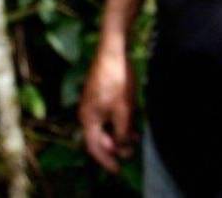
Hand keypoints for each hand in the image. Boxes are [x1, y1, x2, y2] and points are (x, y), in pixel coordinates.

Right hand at [79, 44, 137, 173]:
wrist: (113, 51)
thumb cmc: (117, 80)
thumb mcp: (123, 110)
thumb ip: (122, 133)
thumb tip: (123, 149)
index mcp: (88, 119)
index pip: (94, 148)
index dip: (107, 160)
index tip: (118, 170)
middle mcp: (86, 113)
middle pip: (98, 138)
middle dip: (114, 146)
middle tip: (131, 151)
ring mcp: (91, 103)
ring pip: (104, 126)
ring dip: (118, 134)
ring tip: (135, 138)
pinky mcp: (98, 95)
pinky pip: (106, 115)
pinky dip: (117, 122)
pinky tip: (130, 123)